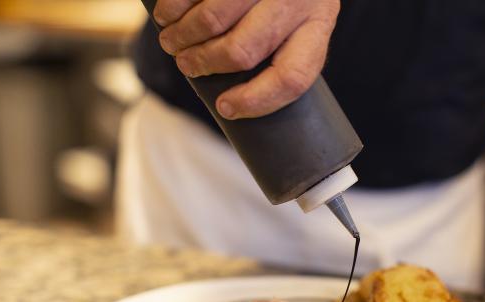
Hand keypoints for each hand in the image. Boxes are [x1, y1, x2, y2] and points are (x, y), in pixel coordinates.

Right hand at [154, 0, 339, 118]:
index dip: (257, 101)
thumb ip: (281, 48)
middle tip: (186, 65)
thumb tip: (235, 99)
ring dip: (182, 36)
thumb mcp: (301, 17)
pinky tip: (166, 14)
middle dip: (205, 63)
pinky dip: (173, 7)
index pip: (292, 77)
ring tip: (171, 41)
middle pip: (242, 50)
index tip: (226, 108)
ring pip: (213, 20)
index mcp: (318, 21)